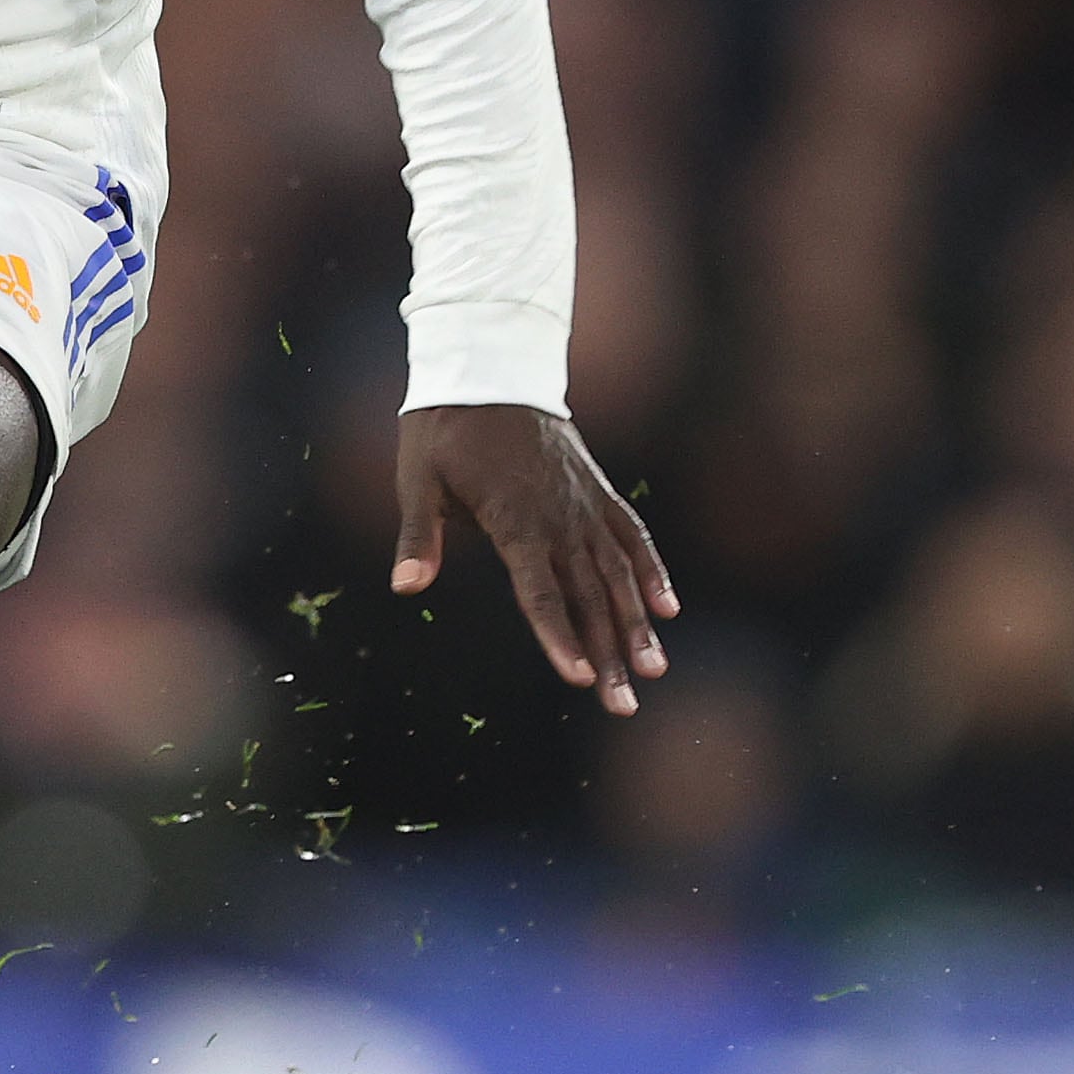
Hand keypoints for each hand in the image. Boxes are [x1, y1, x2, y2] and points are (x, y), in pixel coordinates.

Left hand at [390, 404, 676, 715]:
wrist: (490, 366)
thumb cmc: (445, 429)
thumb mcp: (418, 478)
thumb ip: (417, 536)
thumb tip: (404, 587)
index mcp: (516, 521)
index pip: (541, 592)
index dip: (560, 637)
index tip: (581, 678)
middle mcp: (560, 518)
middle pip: (588, 596)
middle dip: (609, 653)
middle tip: (624, 707)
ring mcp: (585, 504)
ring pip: (618, 573)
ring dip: (638, 624)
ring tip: (655, 671)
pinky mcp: (597, 491)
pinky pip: (632, 534)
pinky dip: (652, 569)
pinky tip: (669, 608)